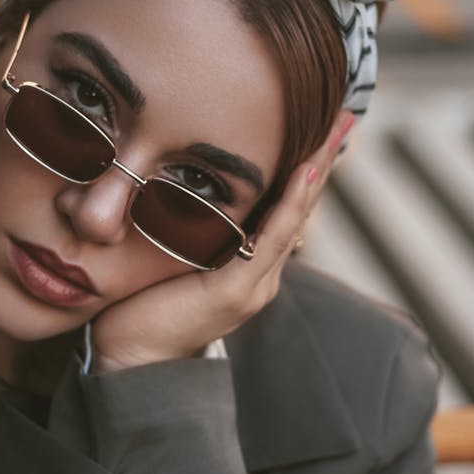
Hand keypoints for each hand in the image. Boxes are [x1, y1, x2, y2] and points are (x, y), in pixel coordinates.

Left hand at [91, 110, 354, 371]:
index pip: (286, 205)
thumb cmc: (142, 304)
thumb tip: (184, 182)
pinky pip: (269, 240)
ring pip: (293, 216)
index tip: (323, 123)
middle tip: (345, 114)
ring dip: (315, 170)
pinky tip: (303, 173)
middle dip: (323, 158)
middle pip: (301, 205)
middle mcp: (262, 273)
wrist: (127, 359)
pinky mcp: (235, 292)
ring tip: (336, 132)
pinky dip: (288, 204)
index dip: (307, 164)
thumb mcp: (174, 254)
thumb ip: (192, 226)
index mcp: (250, 263)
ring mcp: (254, 284)